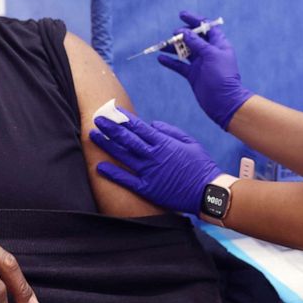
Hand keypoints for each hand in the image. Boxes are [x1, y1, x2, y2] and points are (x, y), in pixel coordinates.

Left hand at [90, 109, 221, 213]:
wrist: (208, 192)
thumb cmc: (201, 165)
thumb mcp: (189, 141)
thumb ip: (170, 131)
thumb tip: (151, 124)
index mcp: (164, 143)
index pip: (138, 127)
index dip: (123, 118)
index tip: (112, 111)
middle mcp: (154, 156)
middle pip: (127, 139)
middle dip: (110, 127)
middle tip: (97, 119)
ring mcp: (149, 173)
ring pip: (123, 156)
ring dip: (107, 145)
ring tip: (93, 136)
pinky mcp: (148, 189)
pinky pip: (126, 180)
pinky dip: (112, 173)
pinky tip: (99, 166)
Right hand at [158, 11, 253, 129]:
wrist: (224, 102)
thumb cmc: (222, 76)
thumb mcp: (211, 55)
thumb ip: (196, 43)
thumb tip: (183, 32)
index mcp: (218, 44)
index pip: (206, 27)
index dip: (195, 20)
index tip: (182, 15)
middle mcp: (209, 52)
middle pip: (193, 38)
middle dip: (181, 34)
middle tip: (173, 34)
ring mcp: (200, 64)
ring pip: (184, 51)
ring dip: (173, 48)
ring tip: (161, 46)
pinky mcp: (193, 75)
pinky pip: (179, 65)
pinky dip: (170, 62)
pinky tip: (160, 59)